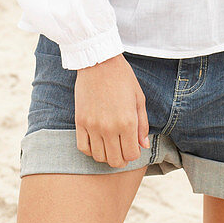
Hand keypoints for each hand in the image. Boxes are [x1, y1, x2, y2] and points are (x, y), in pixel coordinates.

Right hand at [74, 53, 150, 167]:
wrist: (99, 62)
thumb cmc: (123, 78)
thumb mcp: (139, 98)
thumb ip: (142, 124)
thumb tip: (143, 146)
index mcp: (127, 122)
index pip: (131, 155)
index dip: (134, 153)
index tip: (133, 146)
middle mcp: (109, 128)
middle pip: (115, 160)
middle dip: (122, 158)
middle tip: (122, 148)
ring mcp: (93, 126)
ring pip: (99, 157)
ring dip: (106, 155)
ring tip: (110, 145)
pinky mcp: (80, 122)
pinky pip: (83, 148)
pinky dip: (90, 150)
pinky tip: (96, 142)